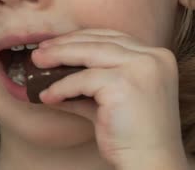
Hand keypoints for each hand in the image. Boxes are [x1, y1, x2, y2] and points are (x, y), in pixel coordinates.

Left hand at [32, 29, 188, 168]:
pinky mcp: (125, 83)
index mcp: (158, 56)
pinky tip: (48, 95)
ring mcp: (142, 68)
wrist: (151, 163)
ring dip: (58, 56)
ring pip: (90, 53)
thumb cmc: (133, 136)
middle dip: (66, 44)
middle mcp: (154, 57)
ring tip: (37, 63)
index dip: (82, 38)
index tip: (57, 44)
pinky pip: (83, 79)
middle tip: (40, 51)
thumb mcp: (110, 100)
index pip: (113, 37)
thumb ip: (88, 84)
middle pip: (101, 40)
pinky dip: (61, 86)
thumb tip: (53, 75)